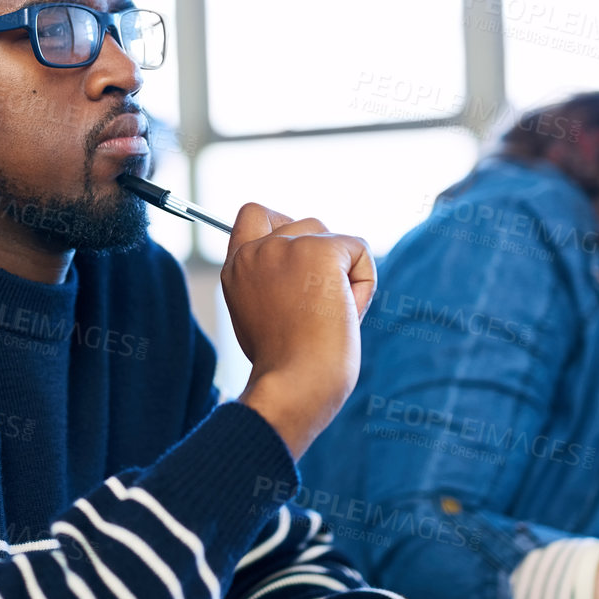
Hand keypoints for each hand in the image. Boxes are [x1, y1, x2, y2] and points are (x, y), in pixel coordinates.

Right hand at [222, 201, 376, 457]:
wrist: (294, 384)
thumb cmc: (283, 365)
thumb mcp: (259, 313)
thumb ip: (269, 279)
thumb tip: (306, 264)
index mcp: (235, 267)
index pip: (254, 214)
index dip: (283, 228)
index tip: (297, 261)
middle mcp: (255, 250)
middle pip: (306, 224)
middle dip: (322, 257)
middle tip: (315, 306)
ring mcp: (286, 247)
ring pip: (332, 237)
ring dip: (343, 273)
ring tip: (329, 314)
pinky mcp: (319, 250)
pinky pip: (359, 250)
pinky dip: (363, 282)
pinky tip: (345, 312)